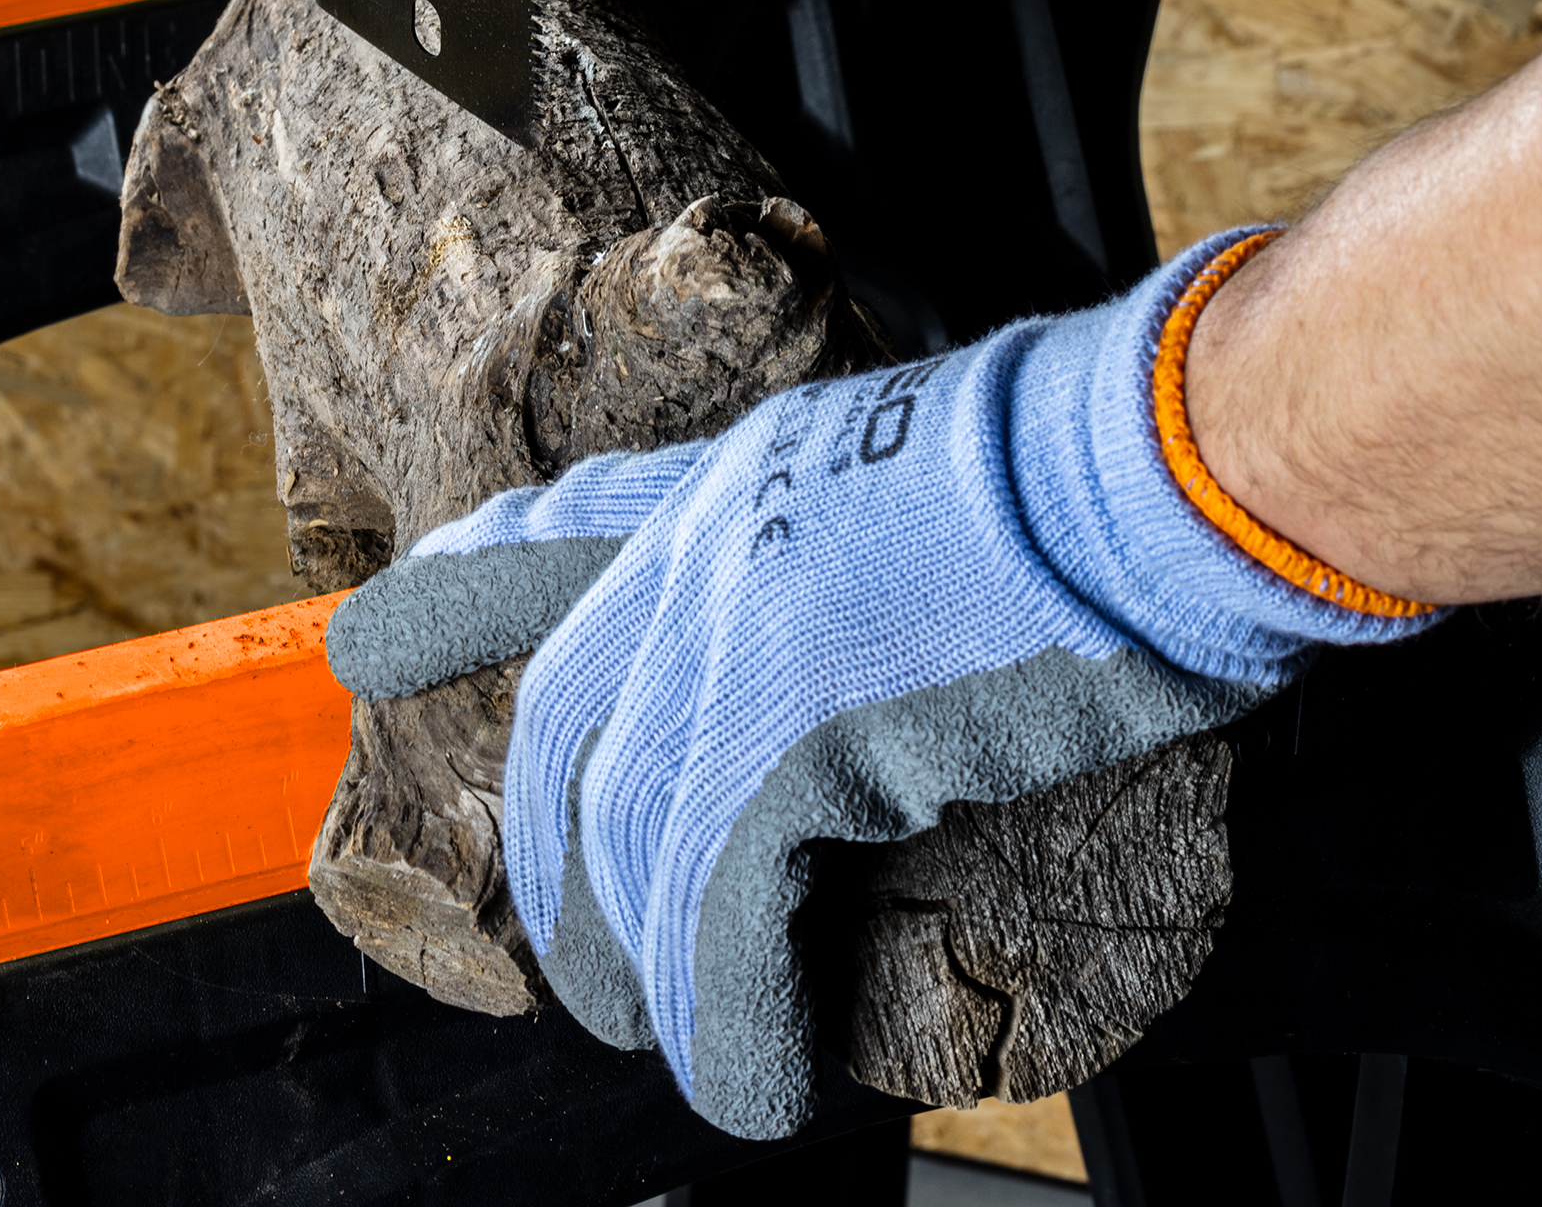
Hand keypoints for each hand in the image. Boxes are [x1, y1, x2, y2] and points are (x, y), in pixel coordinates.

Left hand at [329, 247, 1426, 1139]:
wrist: (1169, 461)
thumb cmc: (1110, 463)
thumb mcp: (947, 469)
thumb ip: (878, 544)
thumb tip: (891, 645)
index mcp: (753, 470)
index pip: (564, 525)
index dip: (465, 585)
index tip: (372, 630)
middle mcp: (717, 539)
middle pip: (570, 719)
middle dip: (551, 858)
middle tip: (579, 963)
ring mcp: (743, 628)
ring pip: (626, 838)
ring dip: (646, 969)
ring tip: (683, 1046)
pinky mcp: (796, 731)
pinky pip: (717, 914)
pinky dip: (729, 1017)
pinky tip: (758, 1080)